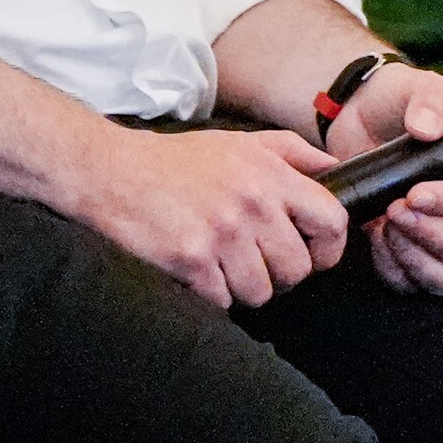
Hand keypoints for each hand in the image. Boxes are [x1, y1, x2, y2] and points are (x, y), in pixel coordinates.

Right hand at [64, 123, 350, 310]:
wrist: (109, 171)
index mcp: (269, 174)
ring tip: (223, 268)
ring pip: (261, 291)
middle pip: (298, 268)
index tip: (313, 254)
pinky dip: (211, 294)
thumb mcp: (238, 142)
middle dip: (280, 274)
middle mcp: (251, 203)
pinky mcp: (190, 259)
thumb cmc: (173, 161)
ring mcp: (221, 233)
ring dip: (243, 288)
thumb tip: (333, 167)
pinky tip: (196, 272)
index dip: (328, 248)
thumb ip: (292, 151)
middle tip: (256, 264)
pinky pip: (222, 300)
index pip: (331, 222)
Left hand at [313, 66, 442, 295]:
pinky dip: (392, 269)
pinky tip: (375, 240)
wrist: (356, 118)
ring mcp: (439, 235)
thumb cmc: (397, 101)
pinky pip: (411, 282)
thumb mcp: (416, 86)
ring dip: (413, 258)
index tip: (414, 194)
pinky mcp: (409, 250)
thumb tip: (427, 128)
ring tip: (384, 229)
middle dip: (428, 233)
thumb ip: (430, 100)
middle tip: (393, 210)